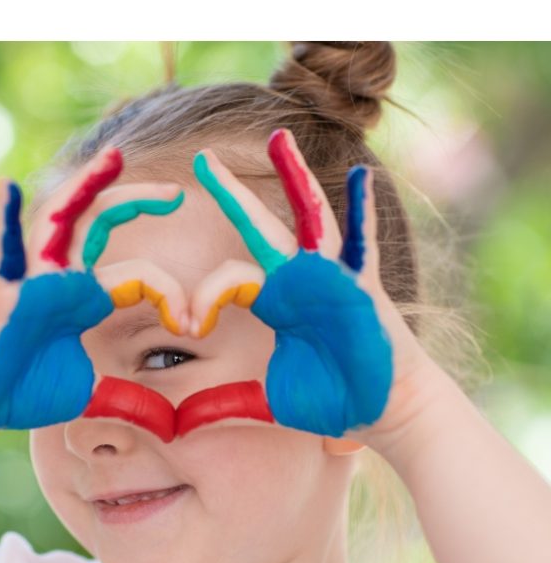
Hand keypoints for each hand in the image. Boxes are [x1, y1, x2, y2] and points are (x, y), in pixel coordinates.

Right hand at [0, 147, 187, 438]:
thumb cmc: (26, 390)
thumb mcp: (91, 392)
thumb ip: (129, 398)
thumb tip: (170, 422)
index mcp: (86, 296)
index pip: (138, 275)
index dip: (171, 294)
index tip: (194, 323)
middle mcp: (62, 278)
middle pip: (100, 223)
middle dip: (136, 201)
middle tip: (178, 193)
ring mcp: (32, 279)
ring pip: (59, 220)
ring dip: (84, 186)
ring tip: (113, 158)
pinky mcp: (4, 294)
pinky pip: (4, 251)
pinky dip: (4, 220)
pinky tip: (8, 187)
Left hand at [187, 128, 433, 442]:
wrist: (383, 412)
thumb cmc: (329, 401)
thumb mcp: (266, 402)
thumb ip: (225, 403)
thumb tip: (179, 424)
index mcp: (274, 300)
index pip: (228, 279)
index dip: (202, 298)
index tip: (188, 327)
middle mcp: (299, 280)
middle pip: (260, 227)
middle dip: (232, 194)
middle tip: (202, 160)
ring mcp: (333, 278)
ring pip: (310, 219)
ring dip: (294, 179)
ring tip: (277, 139)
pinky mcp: (363, 288)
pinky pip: (364, 245)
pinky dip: (365, 212)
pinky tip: (362, 176)